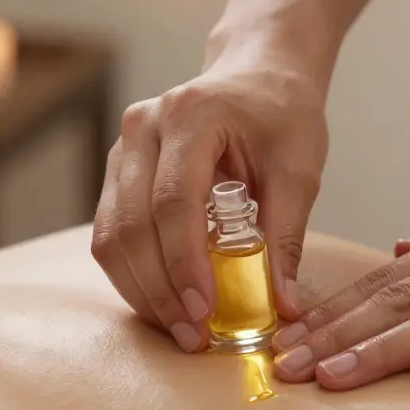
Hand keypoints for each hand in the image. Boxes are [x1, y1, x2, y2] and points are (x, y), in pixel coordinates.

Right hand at [91, 62, 328, 351]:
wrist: (258, 73)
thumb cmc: (282, 115)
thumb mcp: (299, 169)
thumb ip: (286, 236)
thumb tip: (283, 306)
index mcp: (190, 115)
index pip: (173, 201)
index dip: (184, 263)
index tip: (204, 311)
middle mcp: (143, 127)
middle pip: (132, 224)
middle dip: (159, 289)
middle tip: (192, 335)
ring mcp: (122, 148)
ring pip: (110, 234)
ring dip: (141, 290)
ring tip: (178, 329)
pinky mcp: (118, 171)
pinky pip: (110, 233)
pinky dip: (133, 275)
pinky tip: (164, 304)